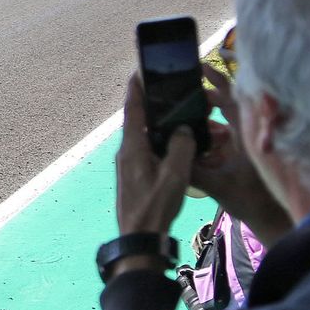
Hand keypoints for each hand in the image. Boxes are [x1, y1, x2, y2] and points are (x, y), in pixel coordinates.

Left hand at [115, 74, 196, 246]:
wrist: (140, 240)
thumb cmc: (155, 205)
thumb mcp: (175, 174)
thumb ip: (181, 146)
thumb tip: (182, 129)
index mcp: (132, 146)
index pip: (133, 108)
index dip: (137, 87)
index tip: (141, 69)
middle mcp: (127, 152)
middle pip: (140, 120)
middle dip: (155, 106)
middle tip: (173, 94)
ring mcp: (129, 165)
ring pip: (146, 137)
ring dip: (161, 127)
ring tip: (181, 118)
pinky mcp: (135, 177)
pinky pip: (149, 151)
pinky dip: (162, 143)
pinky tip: (178, 146)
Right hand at [190, 66, 292, 243]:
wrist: (270, 218)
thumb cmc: (251, 200)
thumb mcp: (218, 185)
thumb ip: (193, 171)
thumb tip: (169, 156)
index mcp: (245, 133)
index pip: (230, 97)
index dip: (215, 79)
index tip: (199, 67)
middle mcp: (247, 132)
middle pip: (225, 105)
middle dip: (204, 101)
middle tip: (183, 100)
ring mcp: (246, 142)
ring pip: (223, 122)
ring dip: (205, 122)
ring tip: (186, 125)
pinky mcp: (243, 153)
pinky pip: (225, 137)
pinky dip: (211, 137)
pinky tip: (196, 145)